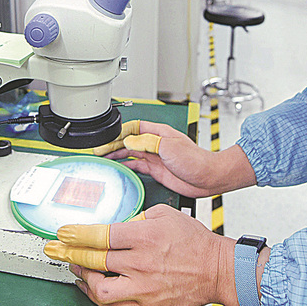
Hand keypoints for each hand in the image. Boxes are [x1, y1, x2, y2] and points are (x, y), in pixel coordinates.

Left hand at [44, 204, 236, 305]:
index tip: (62, 232)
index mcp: (144, 237)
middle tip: (54, 249)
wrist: (216, 270)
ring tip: (74, 267)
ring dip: (82, 278)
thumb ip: (137, 217)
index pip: (101, 235)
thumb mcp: (165, 214)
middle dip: (68, 254)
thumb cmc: (195, 242)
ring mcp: (142, 287)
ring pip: (100, 289)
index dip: (77, 234)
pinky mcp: (146, 304)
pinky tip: (90, 288)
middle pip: (94, 260)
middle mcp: (140, 263)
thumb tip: (117, 224)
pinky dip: (97, 298)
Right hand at [93, 120, 255, 197]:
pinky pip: (137, 166)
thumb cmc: (195, 159)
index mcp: (159, 132)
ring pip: (131, 153)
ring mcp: (156, 157)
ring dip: (117, 155)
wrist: (207, 177)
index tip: (107, 138)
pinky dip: (126, 166)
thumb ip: (147, 142)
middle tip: (99, 150)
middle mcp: (156, 143)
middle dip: (113, 144)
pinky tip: (118, 168)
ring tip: (104, 158)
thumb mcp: (169, 147)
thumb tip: (128, 141)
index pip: (133, 128)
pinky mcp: (157, 170)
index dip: (119, 132)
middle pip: (129, 141)